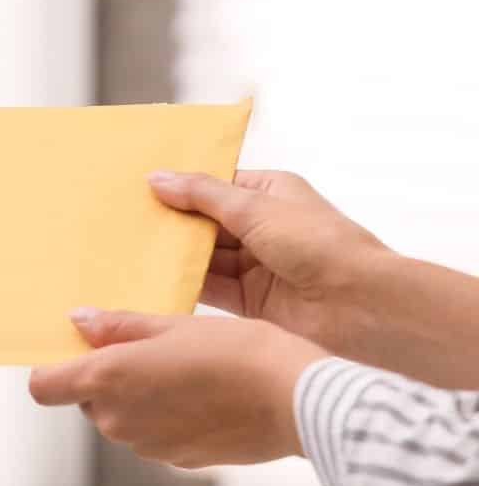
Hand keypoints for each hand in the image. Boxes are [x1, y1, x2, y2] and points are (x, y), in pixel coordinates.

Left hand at [30, 310, 327, 468]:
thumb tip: (78, 321)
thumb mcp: (172, 325)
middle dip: (106, 378)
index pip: (44, 388)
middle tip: (148, 350)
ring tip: (183, 370)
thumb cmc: (237, 353)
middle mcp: (118, 420)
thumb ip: (117, 327)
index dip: (53, 371)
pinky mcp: (177, 460)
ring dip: (139, 398)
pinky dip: (167, 417)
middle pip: (88, 401)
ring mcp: (147, 445)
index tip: (75, 353)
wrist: (295, 399)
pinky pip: (155, 435)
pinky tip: (203, 396)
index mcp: (107, 381)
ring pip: (123, 418)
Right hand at [148, 169, 389, 347]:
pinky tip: (151, 280)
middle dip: (171, 223)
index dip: (180, 187)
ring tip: (128, 248)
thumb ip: (202, 195)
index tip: (139, 188)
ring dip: (173, 255)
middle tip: (123, 220)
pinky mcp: (251, 301)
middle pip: (205, 222)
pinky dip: (183, 284)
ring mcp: (257, 266)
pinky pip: (209, 288)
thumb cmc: (322, 245)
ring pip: (203, 256)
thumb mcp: (255, 208)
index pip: (216, 185)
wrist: (362, 307)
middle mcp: (263, 228)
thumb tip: (157, 178)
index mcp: (272, 194)